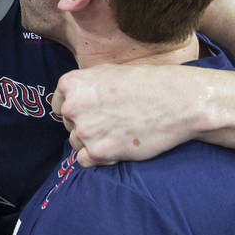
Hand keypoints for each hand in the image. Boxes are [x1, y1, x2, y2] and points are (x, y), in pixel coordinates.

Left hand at [52, 63, 204, 166]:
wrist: (176, 100)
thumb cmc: (146, 83)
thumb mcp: (107, 73)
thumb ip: (85, 88)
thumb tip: (72, 101)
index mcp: (72, 84)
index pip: (58, 104)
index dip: (75, 110)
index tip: (91, 112)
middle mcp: (73, 107)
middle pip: (69, 125)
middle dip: (86, 125)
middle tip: (112, 121)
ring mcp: (85, 131)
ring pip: (76, 143)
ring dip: (93, 142)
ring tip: (119, 132)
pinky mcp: (100, 152)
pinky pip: (85, 161)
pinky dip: (98, 158)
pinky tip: (117, 146)